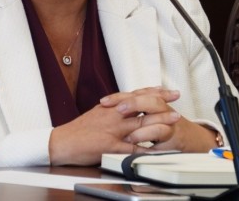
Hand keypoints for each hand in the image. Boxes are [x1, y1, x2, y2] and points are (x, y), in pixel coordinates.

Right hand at [48, 100, 163, 165]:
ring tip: (174, 119)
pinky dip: (145, 149)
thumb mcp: (97, 114)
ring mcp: (113, 131)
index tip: (165, 89)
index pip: (135, 96)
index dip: (152, 91)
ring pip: (140, 124)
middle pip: (142, 106)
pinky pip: (131, 148)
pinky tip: (157, 149)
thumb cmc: (78, 130)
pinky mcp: (110, 146)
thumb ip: (113, 110)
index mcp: (111, 108)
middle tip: (176, 96)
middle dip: (161, 101)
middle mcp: (114, 116)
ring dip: (159, 122)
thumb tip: (125, 107)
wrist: (62, 141)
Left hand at [99, 87, 220, 153]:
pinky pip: (163, 133)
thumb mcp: (146, 114)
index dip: (118, 97)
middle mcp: (160, 107)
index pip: (133, 94)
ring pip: (156, 114)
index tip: (103, 101)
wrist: (188, 136)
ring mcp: (168, 120)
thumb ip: (133, 110)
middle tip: (116, 108)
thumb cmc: (163, 124)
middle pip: (146, 99)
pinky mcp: (173, 134)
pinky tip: (142, 143)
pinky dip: (151, 137)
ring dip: (140, 124)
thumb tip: (108, 108)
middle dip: (131, 103)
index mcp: (150, 101)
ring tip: (126, 133)